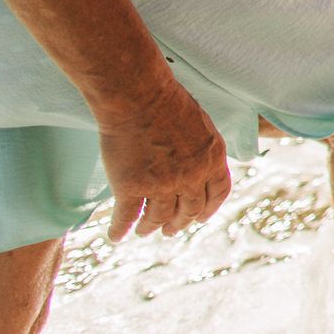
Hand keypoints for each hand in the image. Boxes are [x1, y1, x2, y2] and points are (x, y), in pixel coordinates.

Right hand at [95, 79, 230, 239]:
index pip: (217, 194)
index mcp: (213, 159)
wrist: (138, 96)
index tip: (199, 219)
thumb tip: (202, 162)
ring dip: (150, 228)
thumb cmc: (167, 102)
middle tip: (170, 231)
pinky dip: (120, 230)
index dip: (208, 209)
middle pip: (188, 211)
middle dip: (179, 224)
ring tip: (144, 232)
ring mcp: (161, 185)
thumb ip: (203, 149)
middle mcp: (191, 177)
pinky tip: (115, 236)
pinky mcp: (130, 188)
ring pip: (158, 218)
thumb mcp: (201, 125)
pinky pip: (126, 217)